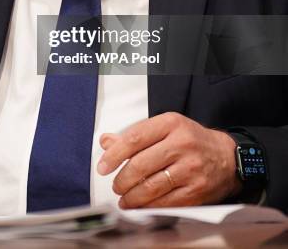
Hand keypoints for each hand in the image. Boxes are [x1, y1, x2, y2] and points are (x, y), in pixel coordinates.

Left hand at [97, 112, 241, 207]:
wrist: (227, 157)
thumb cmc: (191, 140)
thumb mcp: (166, 128)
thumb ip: (136, 135)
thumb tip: (106, 142)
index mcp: (171, 124)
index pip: (134, 139)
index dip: (114, 155)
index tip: (103, 166)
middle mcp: (181, 144)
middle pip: (140, 165)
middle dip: (122, 179)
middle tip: (115, 185)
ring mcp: (190, 169)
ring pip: (151, 186)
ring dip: (131, 196)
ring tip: (124, 198)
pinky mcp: (196, 191)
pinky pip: (165, 202)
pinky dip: (148, 206)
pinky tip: (140, 206)